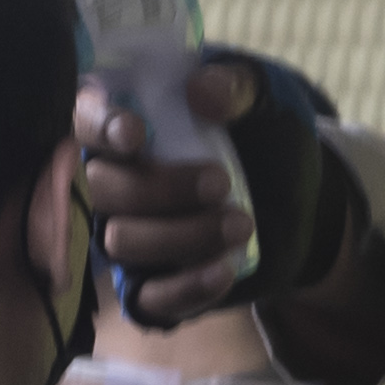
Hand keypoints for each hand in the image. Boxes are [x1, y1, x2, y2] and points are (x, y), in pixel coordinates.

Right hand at [74, 61, 259, 329]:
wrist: (303, 202)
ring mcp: (128, 235)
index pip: (82, 122)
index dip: (97, 128)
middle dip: (157, 188)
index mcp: (124, 126)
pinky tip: (224, 270)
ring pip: (120, 242)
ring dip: (180, 235)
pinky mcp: (152, 284)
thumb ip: (236, 87)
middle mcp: (112, 181)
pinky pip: (148, 298)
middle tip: (220, 183)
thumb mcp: (264, 100)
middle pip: (99, 189)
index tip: (136, 135)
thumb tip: (201, 91)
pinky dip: (185, 287)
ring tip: (241, 223)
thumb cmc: (267, 138)